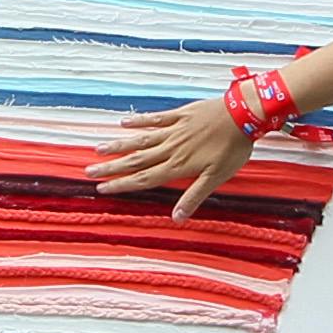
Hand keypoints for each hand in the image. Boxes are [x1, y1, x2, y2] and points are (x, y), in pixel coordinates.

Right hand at [95, 92, 255, 219]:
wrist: (243, 114)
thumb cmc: (233, 148)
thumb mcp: (216, 177)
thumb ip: (194, 196)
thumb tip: (176, 218)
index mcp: (178, 166)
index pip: (144, 178)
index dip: (122, 184)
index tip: (103, 187)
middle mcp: (171, 148)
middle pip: (136, 160)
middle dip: (112, 167)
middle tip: (89, 170)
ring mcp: (173, 130)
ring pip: (141, 140)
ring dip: (119, 145)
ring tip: (99, 149)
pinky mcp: (180, 115)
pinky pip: (155, 119)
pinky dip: (138, 121)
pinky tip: (124, 123)